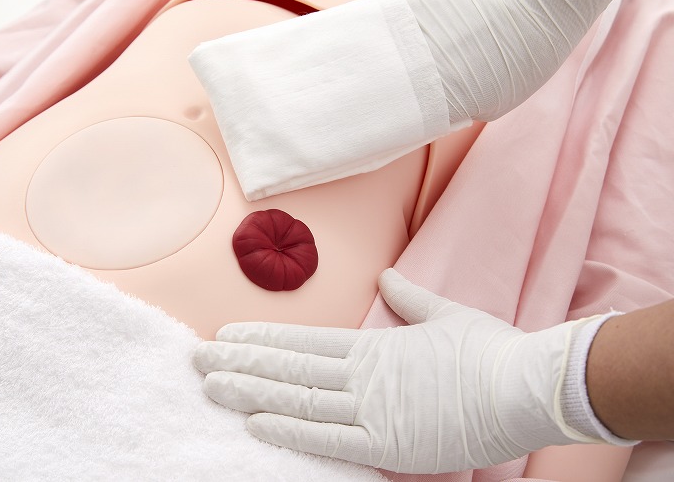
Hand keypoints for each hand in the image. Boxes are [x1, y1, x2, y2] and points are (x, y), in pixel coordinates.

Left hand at [194, 269, 596, 473]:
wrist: (527, 386)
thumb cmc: (490, 351)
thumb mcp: (446, 315)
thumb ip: (410, 298)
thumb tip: (388, 277)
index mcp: (375, 346)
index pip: (304, 341)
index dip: (261, 340)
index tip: (225, 337)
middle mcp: (364, 375)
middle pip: (289, 368)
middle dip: (240, 363)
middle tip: (196, 359)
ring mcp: (373, 409)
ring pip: (298, 398)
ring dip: (251, 392)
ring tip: (211, 385)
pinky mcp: (388, 444)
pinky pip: (328, 437)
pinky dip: (289, 429)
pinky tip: (254, 423)